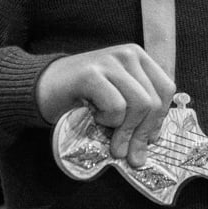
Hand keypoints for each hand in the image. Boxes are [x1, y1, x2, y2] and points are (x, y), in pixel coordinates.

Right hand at [36, 44, 175, 167]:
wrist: (41, 87)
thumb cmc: (81, 97)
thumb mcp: (117, 98)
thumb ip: (137, 112)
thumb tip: (150, 145)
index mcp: (139, 57)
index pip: (166, 89)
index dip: (158, 119)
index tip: (147, 140)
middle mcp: (128, 54)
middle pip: (154, 101)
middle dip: (141, 134)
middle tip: (127, 154)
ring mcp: (110, 61)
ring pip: (139, 105)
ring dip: (125, 131)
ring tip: (110, 138)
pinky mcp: (91, 74)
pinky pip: (116, 106)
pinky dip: (109, 120)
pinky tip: (94, 117)